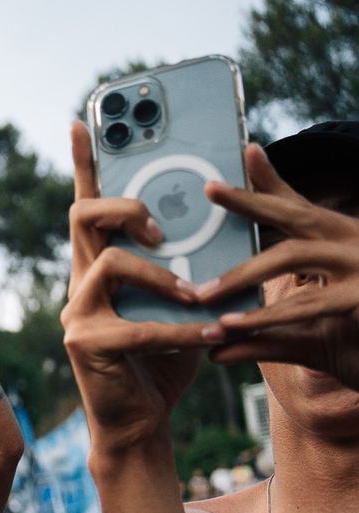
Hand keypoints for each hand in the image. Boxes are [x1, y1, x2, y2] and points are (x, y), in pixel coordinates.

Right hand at [61, 122, 215, 456]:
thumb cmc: (163, 359)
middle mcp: (80, 283)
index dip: (83, 163)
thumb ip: (189, 264)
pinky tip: (213, 335)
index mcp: (101, 266)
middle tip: (164, 228)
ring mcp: (78, 313)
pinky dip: (183, 330)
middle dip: (126, 206)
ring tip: (196, 295)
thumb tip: (222, 223)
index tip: (84, 122)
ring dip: (162, 275)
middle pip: (83, 216)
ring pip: (110, 262)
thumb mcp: (181, 301)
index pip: (87, 204)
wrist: (140, 421)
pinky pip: (138, 324)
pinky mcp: (85, 345)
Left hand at [194, 144, 358, 389]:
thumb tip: (220, 327)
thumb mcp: (312, 314)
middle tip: (211, 188)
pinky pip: (306, 306)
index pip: (300, 206)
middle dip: (253, 201)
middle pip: (298, 215)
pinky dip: (265, 316)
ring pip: (294, 256)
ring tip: (198, 293)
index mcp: (342, 240)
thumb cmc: (355, 332)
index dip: (270, 183)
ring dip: (242, 274)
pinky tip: (230, 325)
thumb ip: (267, 316)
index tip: (245, 152)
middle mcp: (353, 244)